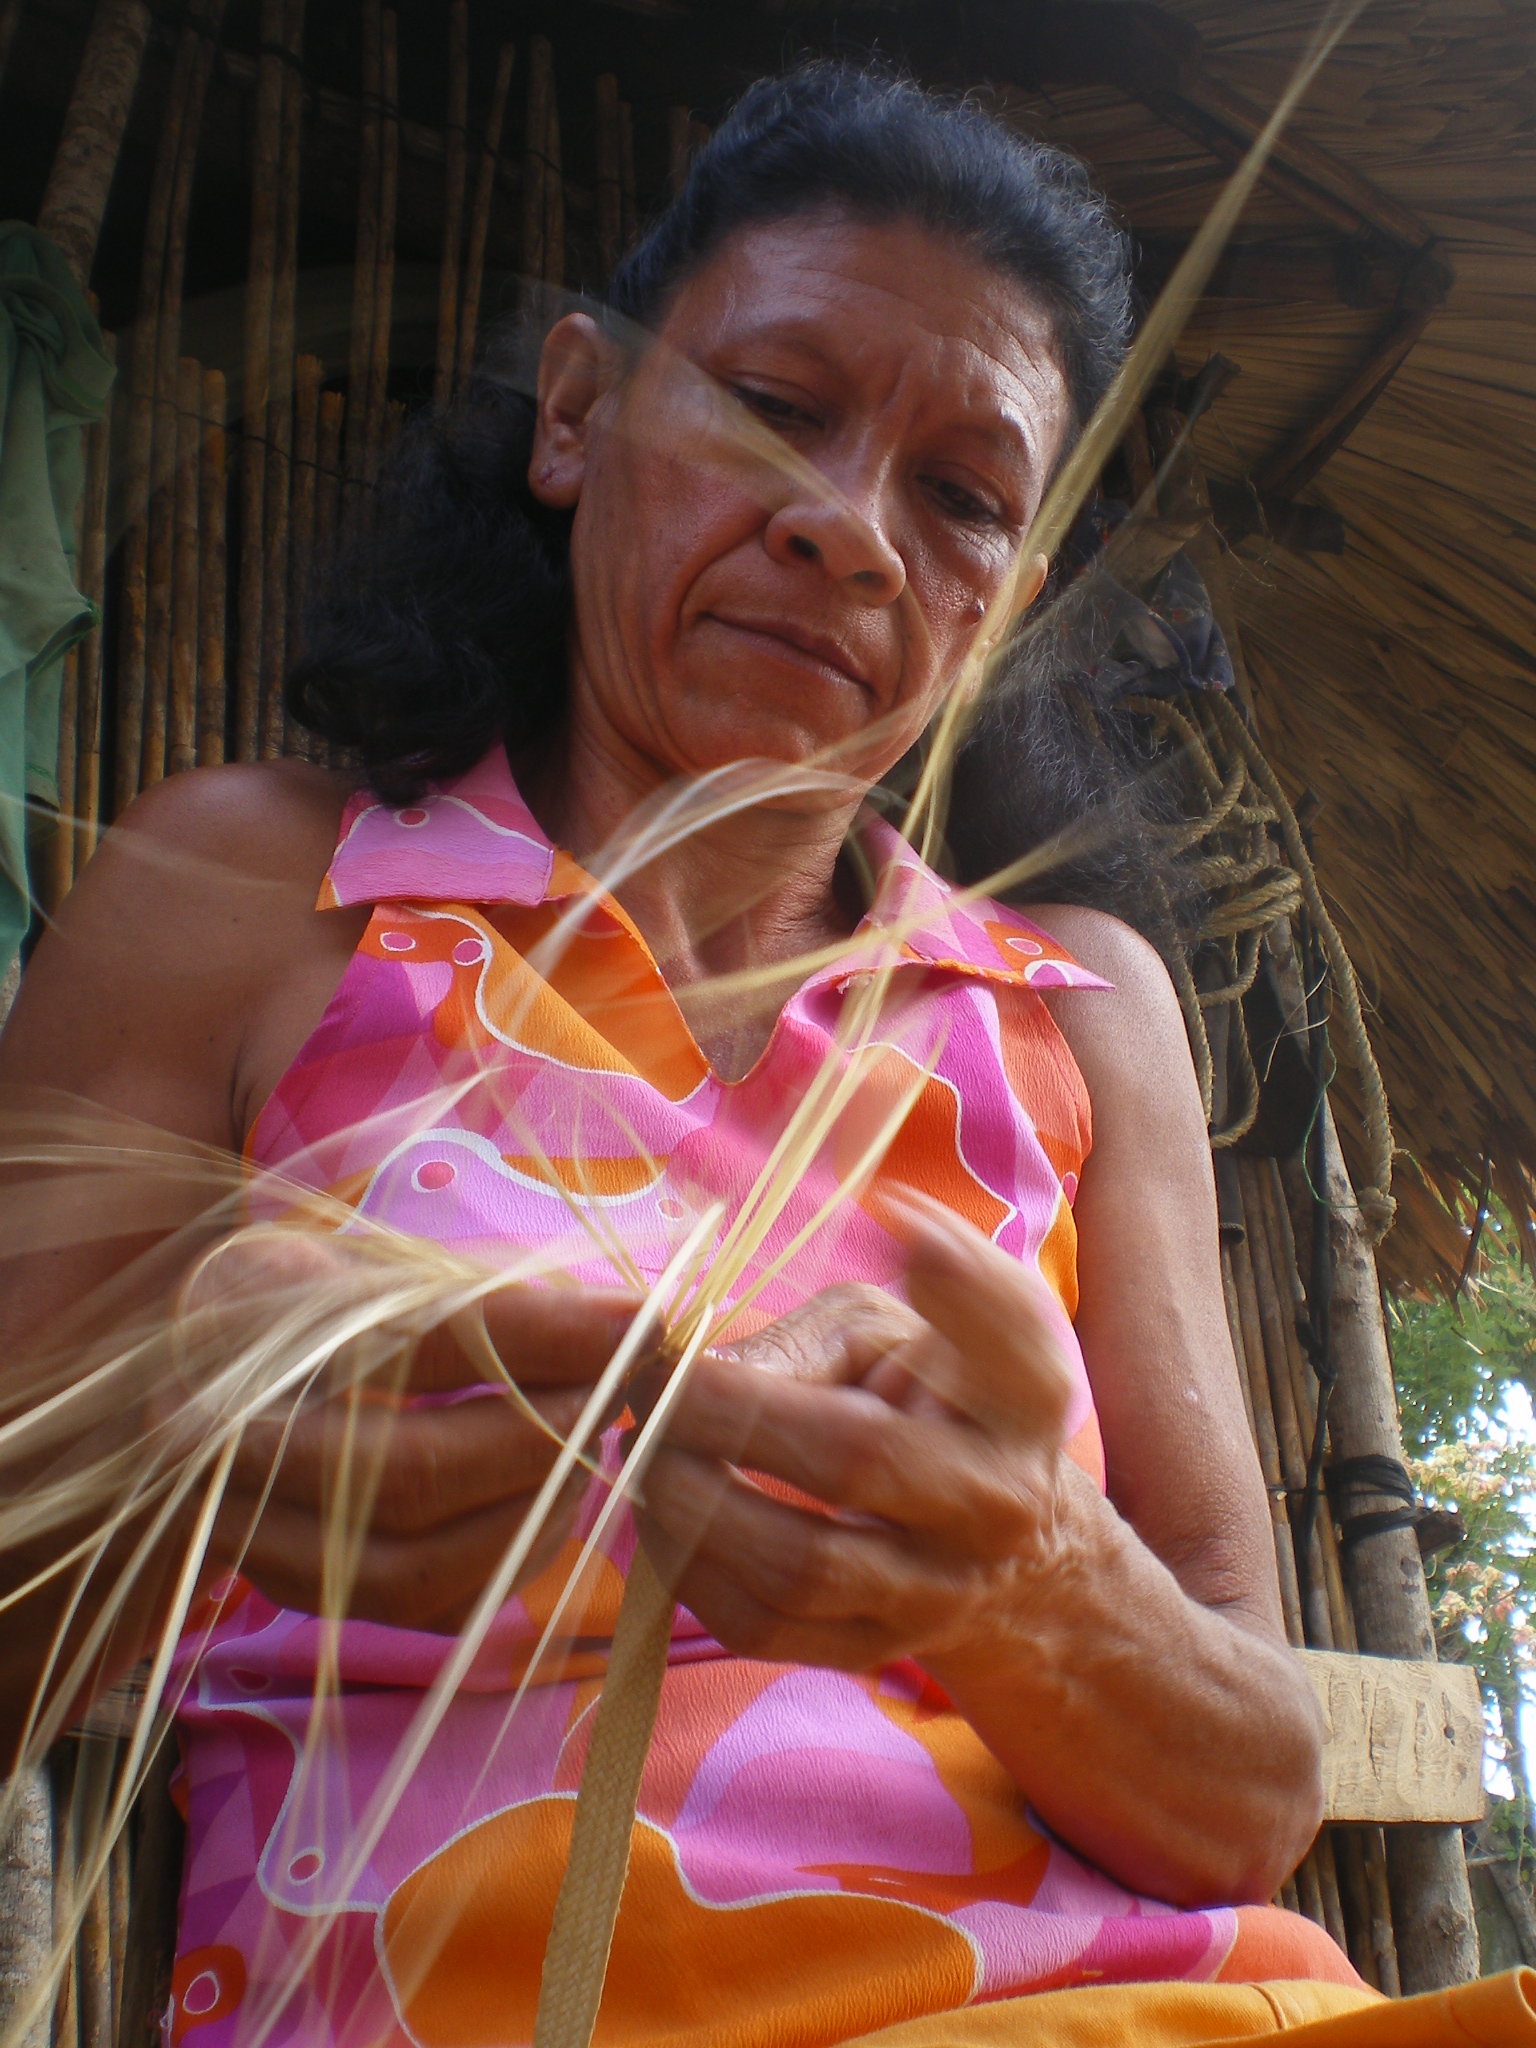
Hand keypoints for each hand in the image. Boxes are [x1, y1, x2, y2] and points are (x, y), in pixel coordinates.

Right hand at [191, 1232, 638, 1631]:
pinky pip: (419, 1608)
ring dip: (535, 1514)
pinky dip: (507, 1562)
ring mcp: (246, 1527)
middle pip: (413, 1471)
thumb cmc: (311, 1306)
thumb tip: (626, 1327)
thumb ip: (486, 1298)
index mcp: (256, 1316)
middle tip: (627, 1397)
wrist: (185, 1384)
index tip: (644, 1324)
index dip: (548, 1336)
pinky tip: (554, 1503)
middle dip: (548, 1441)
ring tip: (598, 1450)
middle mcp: (228, 1434)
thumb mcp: (378, 1264)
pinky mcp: (290, 1589)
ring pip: (413, 1564)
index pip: (426, 1335)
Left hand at [636, 1195, 1076, 1684]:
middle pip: (856, 1458)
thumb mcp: (890, 1335)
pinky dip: (686, 1567)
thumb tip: (703, 1355)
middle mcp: (994, 1497)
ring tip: (638, 1446)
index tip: (894, 1214)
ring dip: (689, 1499)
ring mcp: (936, 1591)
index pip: (1005, 1336)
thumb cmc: (919, 1401)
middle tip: (647, 1382)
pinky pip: (761, 1625)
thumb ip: (815, 1332)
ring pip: (797, 1562)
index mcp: (1021, 1397)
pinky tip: (658, 1511)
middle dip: (727, 1415)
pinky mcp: (872, 1652)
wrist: (996, 1553)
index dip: (958, 1279)